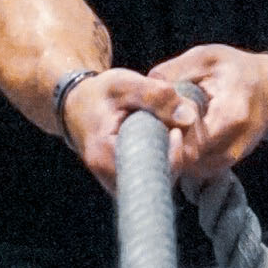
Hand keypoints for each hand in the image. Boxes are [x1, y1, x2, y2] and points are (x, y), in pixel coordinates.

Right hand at [60, 66, 208, 187]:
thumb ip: (156, 95)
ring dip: (171, 158)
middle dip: (175, 155)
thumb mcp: (123, 84)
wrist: (78, 107)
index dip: (173, 153)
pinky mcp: (126, 183)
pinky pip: (154, 179)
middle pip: (158, 180)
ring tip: (165, 131)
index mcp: (104, 154)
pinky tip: (160, 140)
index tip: (177, 130)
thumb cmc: (100, 94)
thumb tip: (189, 117)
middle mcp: (109, 177)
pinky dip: (164, 161)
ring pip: (159, 181)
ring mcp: (117, 184)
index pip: (150, 169)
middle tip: (174, 129)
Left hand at [143, 45, 267, 180]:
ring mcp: (233, 158)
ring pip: (190, 168)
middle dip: (165, 144)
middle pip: (187, 160)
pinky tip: (176, 135)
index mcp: (231, 115)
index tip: (150, 118)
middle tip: (150, 124)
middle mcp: (235, 145)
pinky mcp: (228, 163)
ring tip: (163, 128)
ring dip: (173, 152)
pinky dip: (183, 156)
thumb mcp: (205, 57)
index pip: (189, 143)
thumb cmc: (235, 68)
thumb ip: (173, 72)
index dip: (164, 134)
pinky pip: (197, 169)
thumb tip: (143, 90)